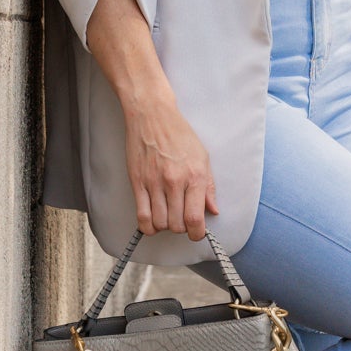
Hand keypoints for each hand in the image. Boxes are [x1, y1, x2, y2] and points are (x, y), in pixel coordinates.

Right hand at [124, 95, 216, 239]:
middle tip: (181, 221)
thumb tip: (213, 210)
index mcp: (195, 176)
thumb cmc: (178, 134)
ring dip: (164, 226)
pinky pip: (141, 215)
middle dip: (181, 229)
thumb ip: (209, 186)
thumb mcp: (203, 157)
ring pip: (159, 223)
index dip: (197, 233)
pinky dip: (147, 226)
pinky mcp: (137, 182)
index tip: (196, 233)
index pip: (195, 219)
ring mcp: (154, 183)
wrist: (152, 116)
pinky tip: (152, 222)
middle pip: (177, 224)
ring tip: (167, 217)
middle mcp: (175, 182)